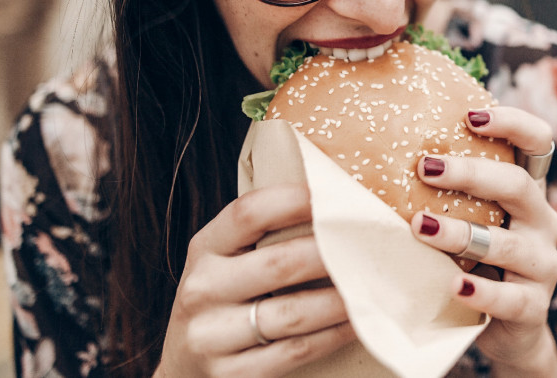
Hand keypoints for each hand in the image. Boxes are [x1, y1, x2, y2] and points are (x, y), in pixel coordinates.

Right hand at [156, 185, 354, 376]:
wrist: (183, 368)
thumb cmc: (223, 299)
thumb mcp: (226, 260)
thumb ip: (264, 235)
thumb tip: (336, 204)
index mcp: (205, 248)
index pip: (249, 212)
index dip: (296, 200)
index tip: (337, 196)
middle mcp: (203, 289)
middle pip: (280, 263)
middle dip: (332, 254)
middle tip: (372, 245)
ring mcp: (211, 336)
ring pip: (292, 312)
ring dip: (341, 299)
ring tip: (373, 286)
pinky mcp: (230, 375)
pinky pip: (294, 351)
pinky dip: (332, 336)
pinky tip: (356, 322)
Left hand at [410, 107, 556, 376]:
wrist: (501, 329)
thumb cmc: (472, 260)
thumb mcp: (467, 218)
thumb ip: (446, 190)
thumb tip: (379, 145)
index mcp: (527, 192)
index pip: (537, 142)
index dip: (512, 122)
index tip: (470, 116)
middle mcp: (541, 221)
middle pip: (518, 185)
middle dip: (470, 173)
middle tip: (424, 168)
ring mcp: (542, 265)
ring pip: (506, 243)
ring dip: (461, 233)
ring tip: (420, 227)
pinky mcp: (534, 307)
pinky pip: (509, 299)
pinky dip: (481, 291)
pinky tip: (454, 284)